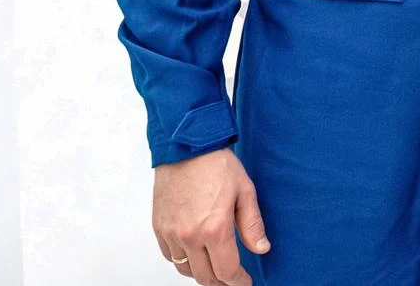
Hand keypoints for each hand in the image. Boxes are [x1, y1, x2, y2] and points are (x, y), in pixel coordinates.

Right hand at [153, 149, 268, 283]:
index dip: (238, 281)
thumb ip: (252, 225)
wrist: (186, 147)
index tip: (244, 282)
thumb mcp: (245, 192)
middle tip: (232, 279)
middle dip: (221, 283)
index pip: (227, 270)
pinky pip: (169, 256)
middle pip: (205, 277)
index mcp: (214, 228)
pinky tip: (195, 254)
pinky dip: (183, 261)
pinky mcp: (159, 227)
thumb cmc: (216, 164)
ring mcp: (171, 233)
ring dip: (202, 273)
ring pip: (185, 270)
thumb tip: (261, 248)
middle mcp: (189, 236)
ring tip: (215, 267)